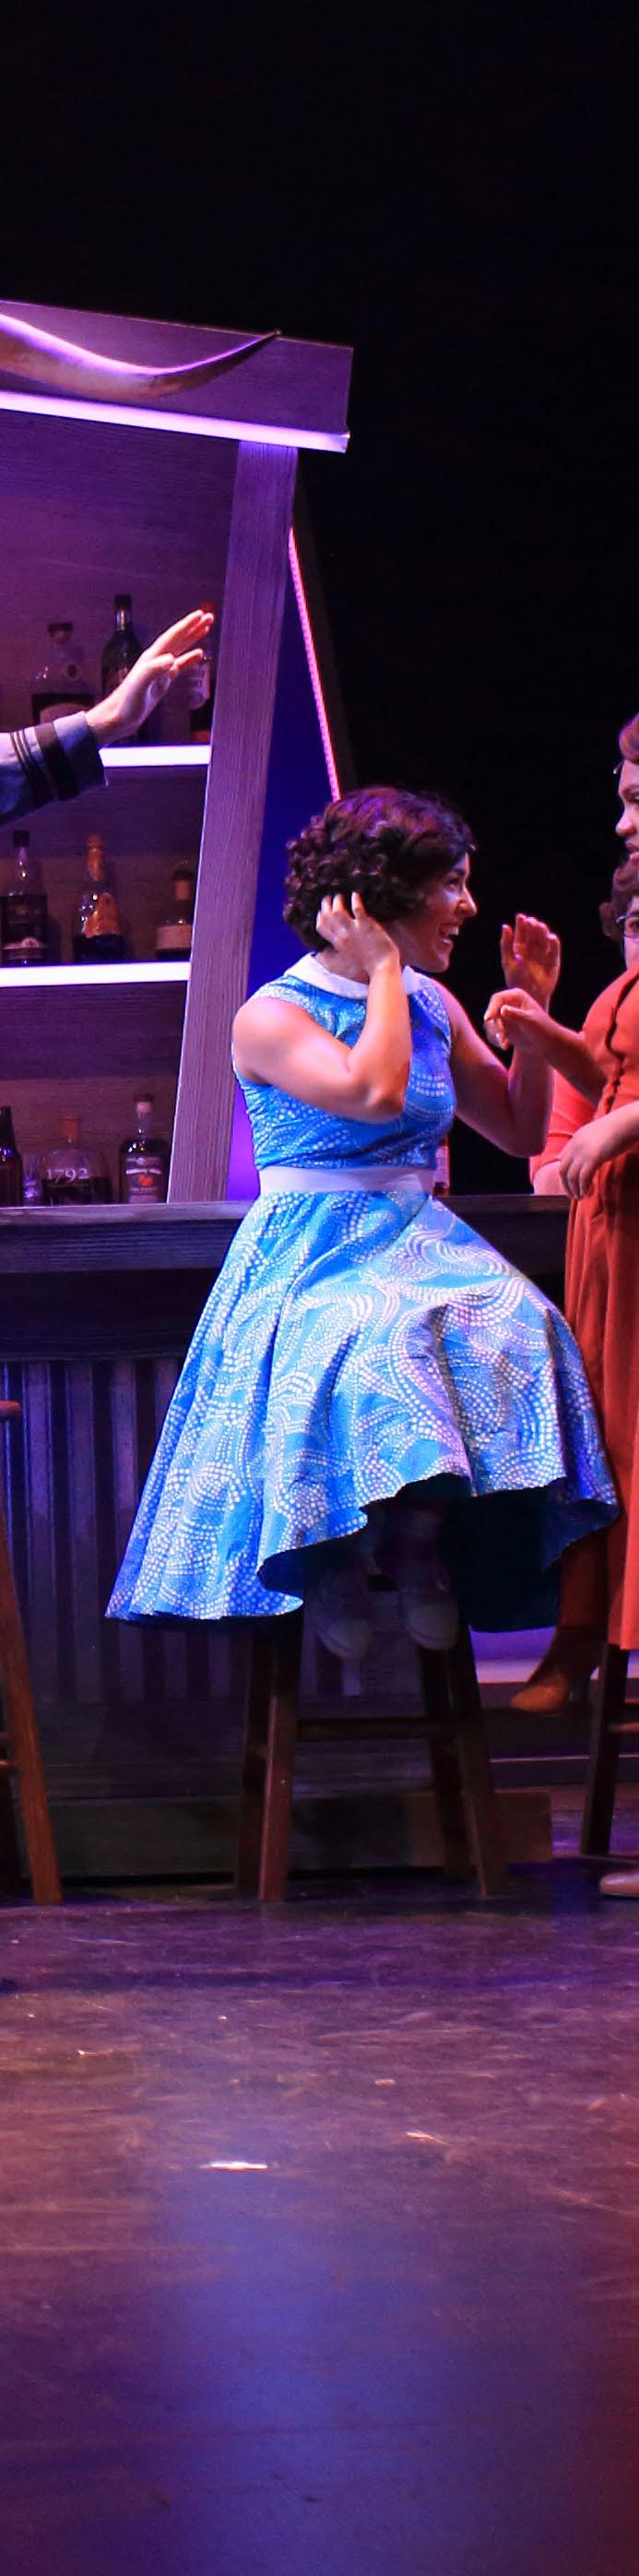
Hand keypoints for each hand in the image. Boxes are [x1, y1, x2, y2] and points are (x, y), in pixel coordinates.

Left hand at [87, 608, 214, 744]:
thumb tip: (171, 658)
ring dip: (193, 638)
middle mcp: (156, 659)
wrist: (119, 717)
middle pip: (178, 638)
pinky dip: (190, 658)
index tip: (200, 615)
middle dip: (193, 627)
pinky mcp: (162, 680)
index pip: (172, 637)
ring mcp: (160, 669)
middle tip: (208, 616)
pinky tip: (199, 654)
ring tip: (206, 628)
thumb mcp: (140, 685)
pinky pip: (180, 665)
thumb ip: (154, 670)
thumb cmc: (127, 703)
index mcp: (152, 657)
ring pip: (180, 648)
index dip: (187, 625)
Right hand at [316, 892, 400, 980]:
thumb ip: (335, 953)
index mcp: (338, 943)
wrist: (382, 967)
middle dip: (326, 905)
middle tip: (329, 897)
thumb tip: (320, 953)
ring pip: (338, 911)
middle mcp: (343, 936)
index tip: (322, 910)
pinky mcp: (366, 926)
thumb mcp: (345, 961)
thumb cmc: (367, 965)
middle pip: (327, 917)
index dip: (320, 916)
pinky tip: (355, 895)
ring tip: (340, 896)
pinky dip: (355, 901)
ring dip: (337, 901)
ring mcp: (354, 931)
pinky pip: (357, 910)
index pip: (321, 927)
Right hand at [483, 985, 552, 1055]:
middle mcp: (509, 1004)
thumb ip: (516, 1015)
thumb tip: (502, 1009)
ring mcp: (506, 1016)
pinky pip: (493, 1033)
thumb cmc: (543, 1029)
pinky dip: (496, 1040)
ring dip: (494, 1033)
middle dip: (494, 1024)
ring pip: (490, 1023)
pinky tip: (505, 1046)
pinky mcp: (504, 1028)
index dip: (491, 1008)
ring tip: (504, 1043)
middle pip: (492, 1011)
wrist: (548, 1043)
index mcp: (517, 996)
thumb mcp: (530, 1021)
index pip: (497, 999)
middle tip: (502, 1034)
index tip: (488, 1019)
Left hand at [500, 914, 560, 1006]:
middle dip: (533, 926)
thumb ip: (506, 944)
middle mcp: (533, 949)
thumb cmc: (515, 980)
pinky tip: (551, 937)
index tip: (520, 917)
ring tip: (540, 926)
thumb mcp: (508, 961)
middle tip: (531, 921)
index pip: (522, 932)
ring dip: (543, 931)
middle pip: (534, 933)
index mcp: (520, 948)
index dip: (521, 924)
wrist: (528, 995)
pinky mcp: (553, 961)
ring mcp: (543, 954)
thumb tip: (505, 926)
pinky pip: (554, 950)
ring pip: (544, 939)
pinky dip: (554, 943)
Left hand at [559, 1115, 614, 1198]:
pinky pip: (583, 1178)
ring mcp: (584, 1151)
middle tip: (573, 1195)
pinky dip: (584, 1188)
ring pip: (572, 1177)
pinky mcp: (593, 1158)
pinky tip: (588, 1193)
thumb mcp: (599, 1135)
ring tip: (582, 1197)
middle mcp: (576, 1145)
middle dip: (566, 1185)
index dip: (565, 1174)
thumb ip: (591, 1145)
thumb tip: (593, 1157)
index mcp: (576, 1138)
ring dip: (575, 1190)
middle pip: (562, 1170)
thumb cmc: (619, 1129)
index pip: (562, 1159)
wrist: (626, 1123)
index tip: (570, 1183)